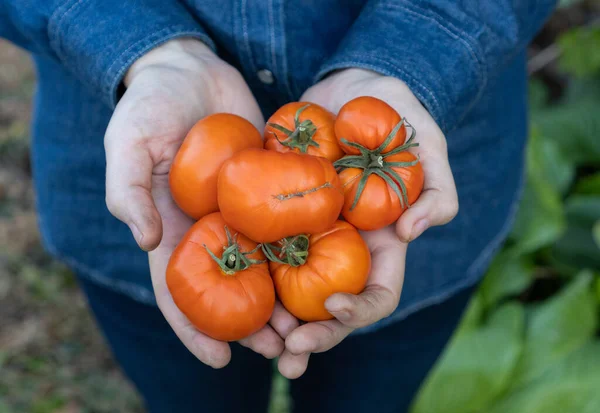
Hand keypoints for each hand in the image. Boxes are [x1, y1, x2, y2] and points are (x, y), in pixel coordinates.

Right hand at [104, 38, 294, 367]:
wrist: (190, 69)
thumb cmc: (149, 105)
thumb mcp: (129, 142)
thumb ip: (129, 191)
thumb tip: (145, 242)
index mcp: (170, 228)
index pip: (179, 289)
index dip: (195, 328)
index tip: (219, 360)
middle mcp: (209, 228)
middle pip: (231, 288)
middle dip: (253, 324)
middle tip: (281, 349)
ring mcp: (241, 210)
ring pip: (265, 263)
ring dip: (286, 297)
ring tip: (311, 325)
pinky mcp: (268, 187)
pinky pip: (288, 221)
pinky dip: (305, 247)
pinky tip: (330, 267)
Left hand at [275, 68, 458, 378]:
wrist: (353, 90)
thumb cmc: (398, 118)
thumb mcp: (428, 147)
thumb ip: (437, 190)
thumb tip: (413, 233)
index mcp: (381, 246)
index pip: (377, 296)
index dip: (360, 311)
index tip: (333, 307)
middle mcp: (343, 250)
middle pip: (329, 310)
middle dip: (313, 336)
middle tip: (287, 353)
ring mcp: (309, 236)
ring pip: (291, 292)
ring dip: (274, 323)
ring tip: (253, 342)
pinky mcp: (278, 215)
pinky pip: (262, 251)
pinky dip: (246, 274)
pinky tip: (225, 288)